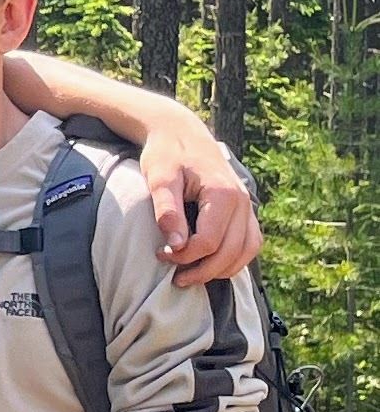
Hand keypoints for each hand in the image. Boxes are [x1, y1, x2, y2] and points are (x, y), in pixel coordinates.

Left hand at [134, 114, 264, 284]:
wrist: (181, 133)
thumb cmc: (167, 154)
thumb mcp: (160, 178)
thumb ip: (167, 211)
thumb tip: (176, 246)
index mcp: (223, 194)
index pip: (209, 241)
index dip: (185, 256)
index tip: (160, 255)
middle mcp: (242, 202)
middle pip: (231, 252)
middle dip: (202, 271)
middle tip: (175, 278)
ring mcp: (247, 207)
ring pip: (246, 252)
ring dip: (221, 270)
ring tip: (192, 277)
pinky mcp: (245, 211)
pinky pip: (250, 244)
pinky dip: (235, 260)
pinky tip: (212, 266)